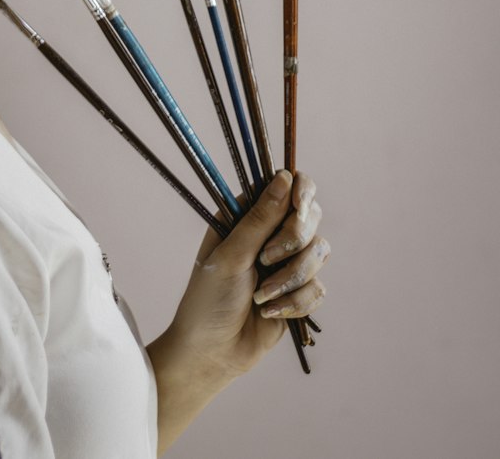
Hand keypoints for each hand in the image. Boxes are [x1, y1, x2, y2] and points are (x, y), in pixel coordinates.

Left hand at [167, 170, 328, 383]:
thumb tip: (284, 177)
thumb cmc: (209, 299)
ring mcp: (286, 262)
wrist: (213, 353)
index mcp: (246, 215)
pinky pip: (319, 288)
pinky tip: (270, 312)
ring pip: (319, 253)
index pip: (286, 185)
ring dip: (291, 278)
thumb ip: (260, 219)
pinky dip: (296, 302)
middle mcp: (269, 233)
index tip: (299, 207)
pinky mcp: (298, 292)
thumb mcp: (231, 256)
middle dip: (293, 241)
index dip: (301, 191)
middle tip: (266, 259)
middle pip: (310, 217)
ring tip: (261, 296)